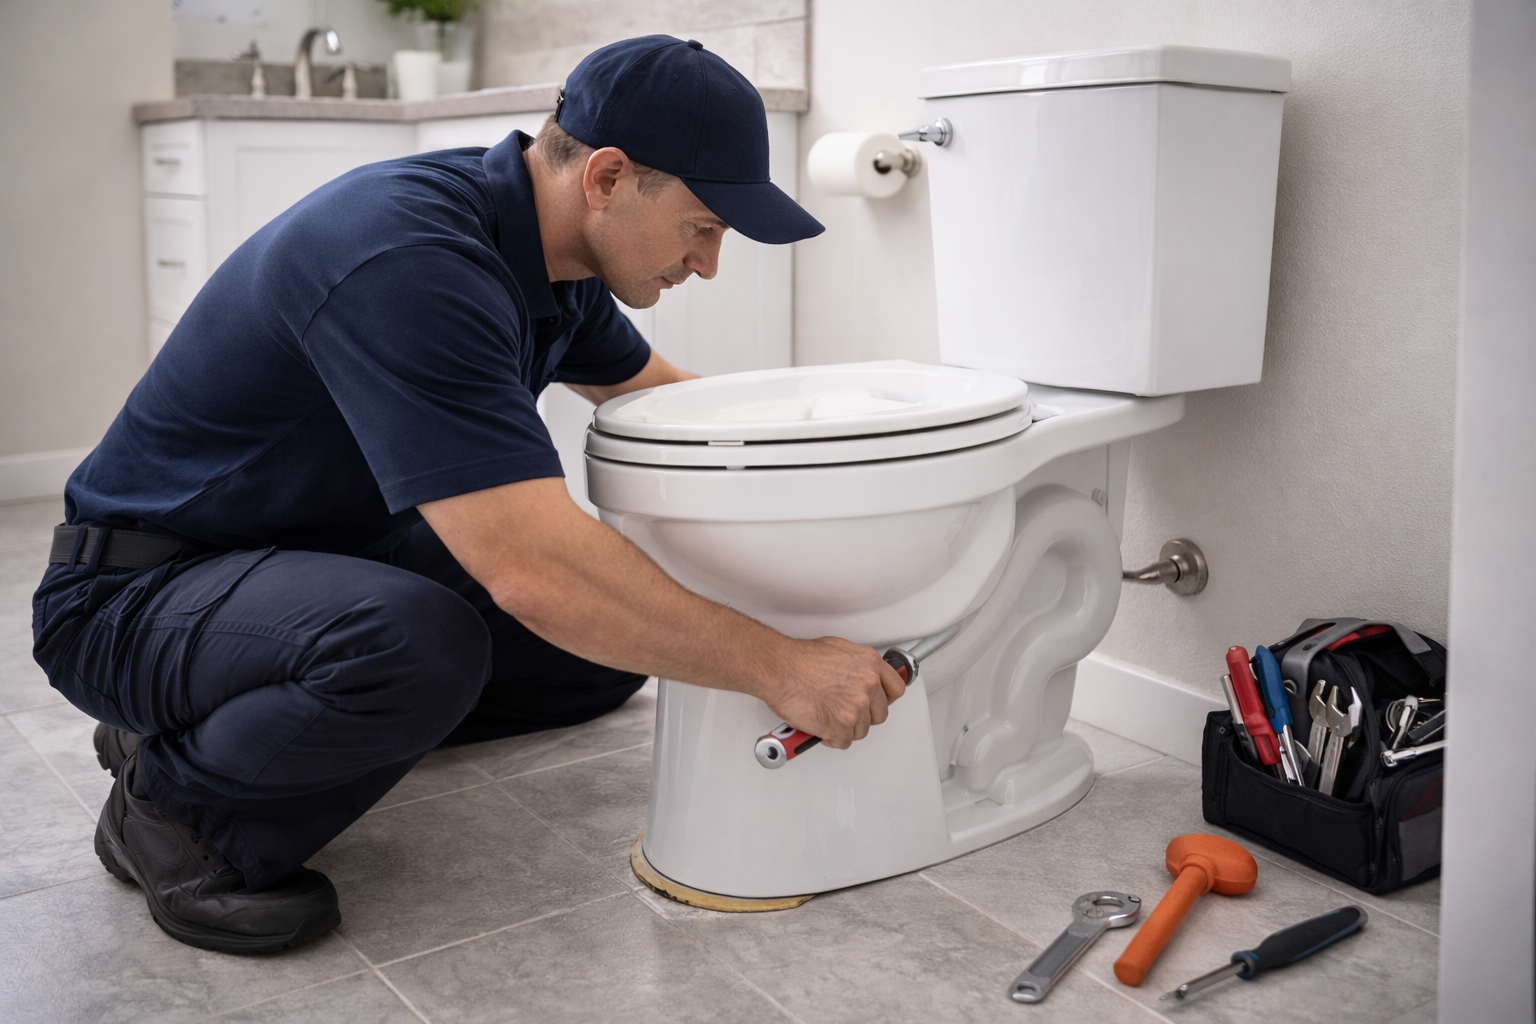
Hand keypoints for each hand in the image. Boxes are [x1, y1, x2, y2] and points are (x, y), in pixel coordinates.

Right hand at [762, 637, 907, 748]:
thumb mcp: (839, 649)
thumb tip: (860, 676)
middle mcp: (868, 685)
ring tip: (828, 717)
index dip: (885, 698)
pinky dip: (831, 739)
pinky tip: (821, 727)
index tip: (879, 702)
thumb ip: (857, 666)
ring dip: (846, 728)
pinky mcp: (841, 725)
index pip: (896, 688)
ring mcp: (856, 706)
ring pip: (861, 730)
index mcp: (870, 664)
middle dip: (863, 716)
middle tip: (845, 712)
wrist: (780, 668)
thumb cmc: (800, 659)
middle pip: (879, 714)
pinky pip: (843, 742)